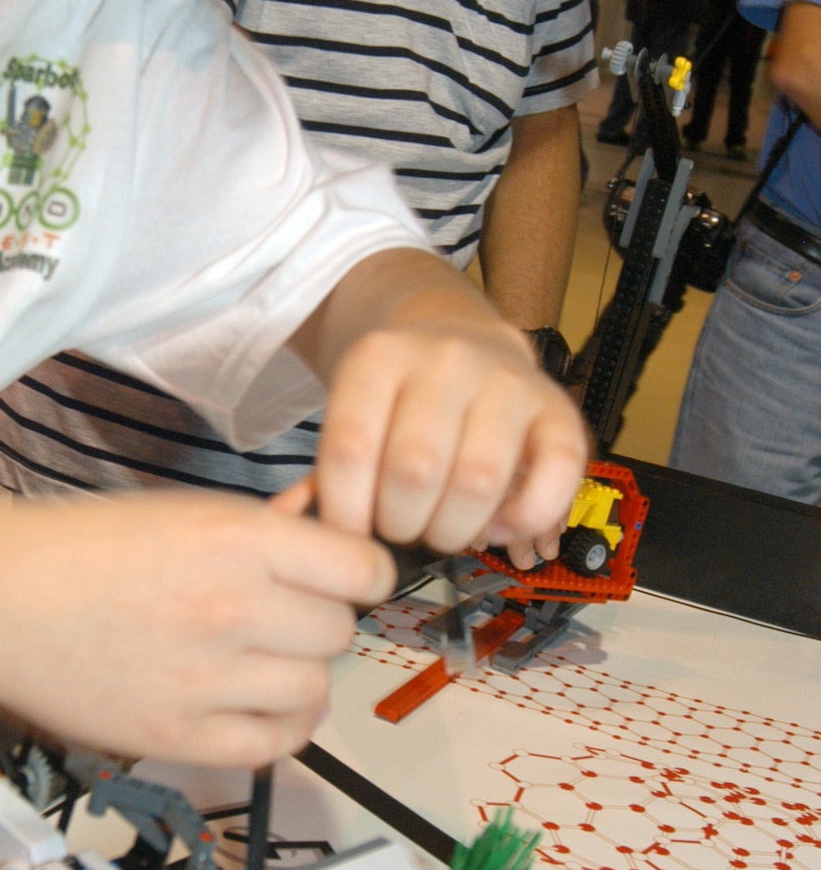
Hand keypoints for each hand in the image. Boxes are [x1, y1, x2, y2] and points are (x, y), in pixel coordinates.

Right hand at [0, 491, 391, 767]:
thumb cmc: (75, 546)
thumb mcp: (182, 510)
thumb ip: (265, 525)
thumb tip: (324, 522)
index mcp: (237, 540)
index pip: (363, 569)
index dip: (357, 571)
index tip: (343, 576)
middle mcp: (232, 610)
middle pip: (339, 631)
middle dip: (317, 618)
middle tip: (280, 612)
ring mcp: (206, 680)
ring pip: (315, 689)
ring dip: (297, 673)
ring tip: (259, 658)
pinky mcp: (178, 736)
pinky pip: (274, 745)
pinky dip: (279, 727)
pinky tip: (256, 702)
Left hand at [304, 318, 585, 559]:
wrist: (459, 335)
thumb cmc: (399, 397)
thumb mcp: (353, 411)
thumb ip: (333, 471)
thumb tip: (312, 534)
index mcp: (380, 356)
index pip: (351, 449)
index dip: (346, 512)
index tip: (351, 533)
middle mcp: (446, 360)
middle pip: (415, 470)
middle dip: (400, 524)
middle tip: (400, 526)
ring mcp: (506, 380)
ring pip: (479, 481)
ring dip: (453, 530)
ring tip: (441, 528)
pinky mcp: (558, 407)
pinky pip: (556, 476)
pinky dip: (523, 520)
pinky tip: (494, 525)